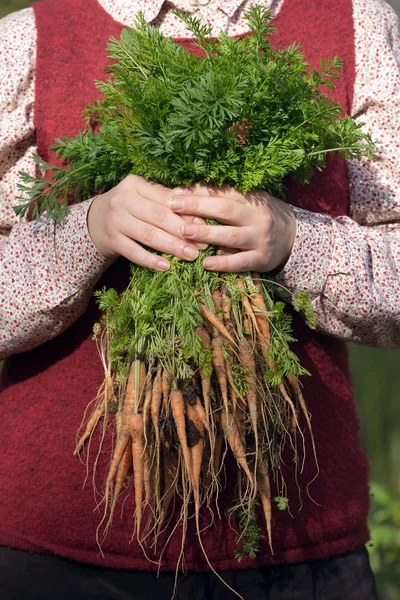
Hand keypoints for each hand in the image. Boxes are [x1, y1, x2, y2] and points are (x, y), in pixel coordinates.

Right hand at [87, 175, 205, 270]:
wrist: (93, 221)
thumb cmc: (129, 208)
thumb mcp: (143, 197)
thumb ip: (166, 203)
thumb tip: (199, 218)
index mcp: (135, 184)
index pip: (165, 198)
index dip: (187, 212)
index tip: (204, 225)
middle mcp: (123, 200)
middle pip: (159, 217)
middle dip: (183, 232)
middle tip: (203, 244)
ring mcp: (115, 221)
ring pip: (149, 235)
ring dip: (172, 246)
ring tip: (191, 255)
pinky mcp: (111, 240)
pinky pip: (134, 252)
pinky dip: (151, 260)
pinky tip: (166, 266)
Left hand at [169, 185, 296, 272]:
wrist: (295, 237)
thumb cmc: (262, 217)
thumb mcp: (249, 202)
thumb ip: (225, 198)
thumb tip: (190, 191)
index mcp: (251, 200)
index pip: (222, 193)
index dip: (198, 192)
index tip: (175, 192)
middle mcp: (256, 217)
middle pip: (225, 210)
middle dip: (197, 207)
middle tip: (173, 206)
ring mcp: (259, 239)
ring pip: (231, 236)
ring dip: (207, 233)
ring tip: (185, 232)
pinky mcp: (261, 259)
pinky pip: (240, 262)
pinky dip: (223, 263)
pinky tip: (206, 263)